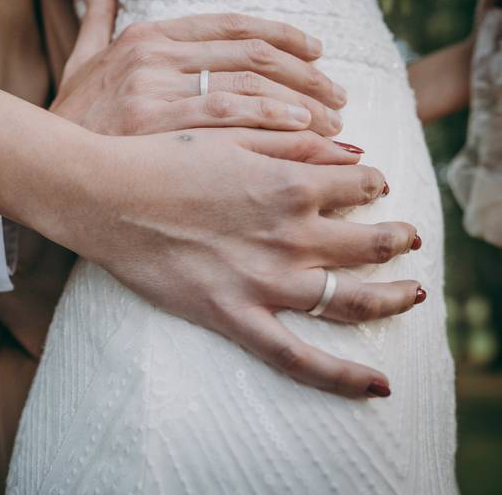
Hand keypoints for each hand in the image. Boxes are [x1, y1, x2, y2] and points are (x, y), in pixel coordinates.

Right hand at [51, 0, 347, 136]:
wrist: (41, 165)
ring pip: (251, 86)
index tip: (317, 52)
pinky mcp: (155, 129)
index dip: (283, 35)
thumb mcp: (82, 58)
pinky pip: (231, 119)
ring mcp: (154, 91)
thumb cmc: (72, 117)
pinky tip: (304, 134)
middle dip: (307, 76)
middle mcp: (154, 56)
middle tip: (338, 96)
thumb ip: (97, 14)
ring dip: (302, 104)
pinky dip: (275, 123)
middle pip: (253, 55)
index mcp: (147, 34)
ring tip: (331, 122)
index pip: (232, 24)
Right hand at [54, 127, 421, 398]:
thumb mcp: (231, 133)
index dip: (373, 183)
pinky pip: (298, 358)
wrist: (105, 196)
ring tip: (413, 292)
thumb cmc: (162, 157)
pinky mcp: (234, 315)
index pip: (363, 185)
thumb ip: (295, 141)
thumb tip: (352, 151)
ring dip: (396, 295)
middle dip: (400, 237)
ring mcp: (266, 281)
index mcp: (290, 183)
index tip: (368, 185)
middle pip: (374, 242)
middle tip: (407, 235)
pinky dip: (343, 378)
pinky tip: (379, 385)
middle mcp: (291, 234)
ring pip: (355, 299)